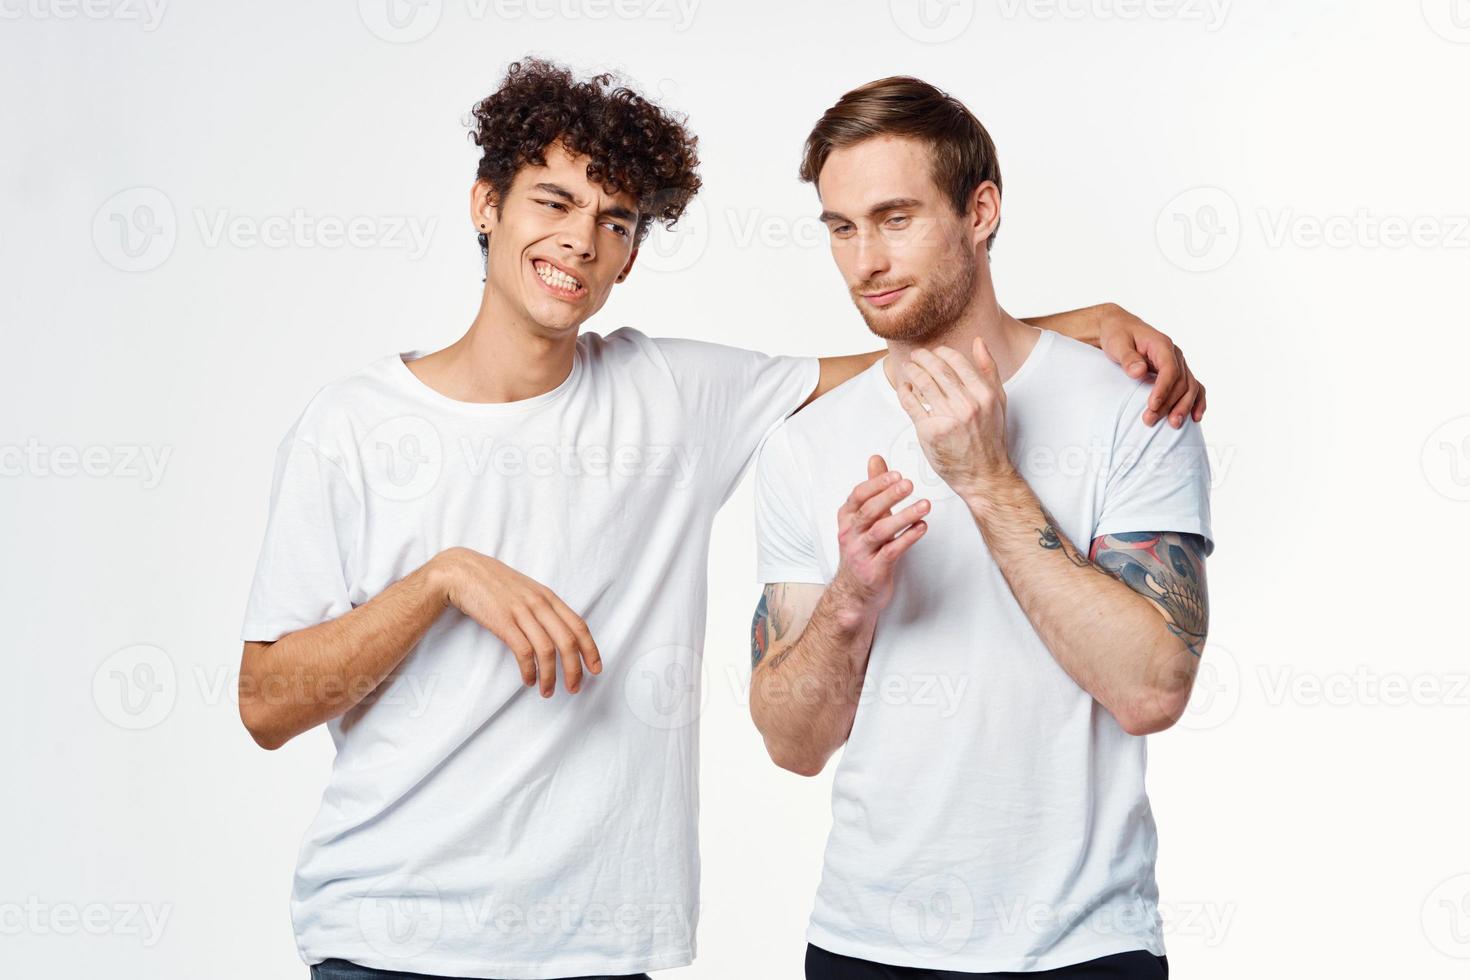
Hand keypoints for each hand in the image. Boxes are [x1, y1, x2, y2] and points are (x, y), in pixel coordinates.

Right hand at [434, 547, 601, 696]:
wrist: (463, 572)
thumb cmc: (494, 583)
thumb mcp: (526, 590)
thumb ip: (543, 607)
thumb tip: (559, 632)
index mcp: (548, 596)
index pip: (579, 625)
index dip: (591, 649)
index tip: (596, 668)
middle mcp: (539, 604)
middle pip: (568, 641)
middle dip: (575, 669)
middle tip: (575, 688)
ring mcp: (521, 612)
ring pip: (547, 650)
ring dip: (551, 676)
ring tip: (548, 691)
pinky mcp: (503, 622)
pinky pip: (523, 652)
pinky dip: (529, 670)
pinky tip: (529, 680)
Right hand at [832, 455, 928, 613]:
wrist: (854, 593)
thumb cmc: (862, 551)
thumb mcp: (862, 519)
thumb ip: (872, 489)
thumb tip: (876, 459)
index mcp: (847, 519)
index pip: (858, 496)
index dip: (877, 484)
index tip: (897, 475)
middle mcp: (851, 534)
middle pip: (868, 511)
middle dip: (889, 496)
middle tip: (909, 484)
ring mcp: (861, 553)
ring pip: (880, 531)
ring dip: (903, 517)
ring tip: (924, 506)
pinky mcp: (874, 570)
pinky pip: (892, 551)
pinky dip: (908, 538)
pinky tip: (922, 527)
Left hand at [897, 341, 1012, 498]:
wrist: (983, 474)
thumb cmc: (990, 437)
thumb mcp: (998, 401)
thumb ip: (989, 370)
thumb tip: (978, 341)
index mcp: (984, 394)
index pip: (956, 361)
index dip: (941, 352)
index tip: (934, 352)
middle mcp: (966, 405)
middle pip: (937, 370)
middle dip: (922, 358)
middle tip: (915, 355)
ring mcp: (947, 418)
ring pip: (922, 383)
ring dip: (911, 371)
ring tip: (908, 368)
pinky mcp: (930, 431)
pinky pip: (911, 404)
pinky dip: (904, 391)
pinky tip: (904, 388)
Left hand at [1097, 305, 1205, 426]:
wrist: (1121, 328)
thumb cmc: (1118, 335)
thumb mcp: (1117, 343)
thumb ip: (1128, 357)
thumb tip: (1139, 371)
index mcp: (1162, 345)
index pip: (1169, 369)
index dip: (1163, 389)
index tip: (1152, 406)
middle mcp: (1175, 354)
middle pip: (1180, 382)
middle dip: (1168, 403)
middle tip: (1150, 421)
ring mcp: (1178, 364)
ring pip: (1189, 387)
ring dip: (1183, 407)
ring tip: (1173, 425)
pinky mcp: (1177, 372)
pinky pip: (1193, 387)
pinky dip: (1196, 401)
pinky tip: (1195, 417)